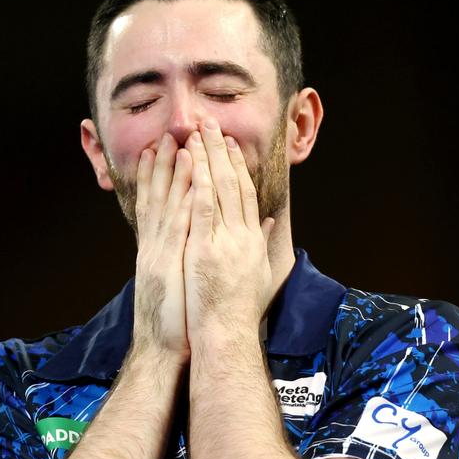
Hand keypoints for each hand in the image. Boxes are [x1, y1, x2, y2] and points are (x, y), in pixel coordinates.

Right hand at [132, 132, 194, 359]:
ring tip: (178, 146)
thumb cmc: (175, 321)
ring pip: (167, 206)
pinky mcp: (168, 265)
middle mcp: (154, 247)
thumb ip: (186, 259)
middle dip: (162, 166)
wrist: (161, 348)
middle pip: (157, 199)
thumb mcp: (178, 283)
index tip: (165, 152)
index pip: (158, 206)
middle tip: (167, 136)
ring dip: (173, 176)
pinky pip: (179, 228)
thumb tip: (197, 244)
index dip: (160, 178)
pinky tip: (192, 183)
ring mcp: (159, 254)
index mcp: (158, 250)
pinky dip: (185, 203)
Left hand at [182, 120, 275, 342]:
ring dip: (207, 158)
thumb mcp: (258, 274)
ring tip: (197, 131)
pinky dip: (196, 182)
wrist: (226, 335)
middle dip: (221, 151)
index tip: (229, 144)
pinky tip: (189, 161)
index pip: (245, 194)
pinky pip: (201, 208)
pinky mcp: (205, 248)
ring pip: (216, 189)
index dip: (237, 166)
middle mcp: (241, 235)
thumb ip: (262, 244)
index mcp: (252, 240)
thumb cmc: (239, 311)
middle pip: (232, 183)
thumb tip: (268, 222)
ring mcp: (224, 240)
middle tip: (211, 123)